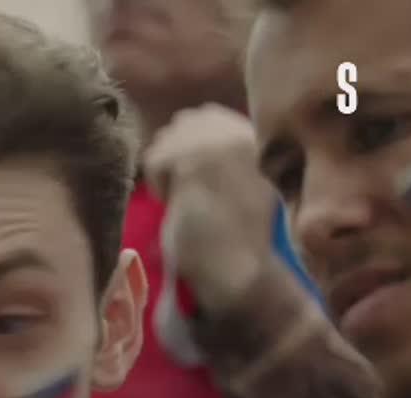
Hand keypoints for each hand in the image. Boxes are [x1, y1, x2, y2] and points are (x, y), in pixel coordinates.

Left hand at [143, 103, 276, 310]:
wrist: (243, 268)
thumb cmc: (240, 237)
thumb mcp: (240, 182)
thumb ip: (220, 154)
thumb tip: (184, 135)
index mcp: (256, 137)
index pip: (206, 115)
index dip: (191, 145)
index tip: (196, 179)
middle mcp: (240, 131)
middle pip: (185, 120)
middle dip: (176, 151)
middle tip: (185, 190)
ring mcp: (218, 142)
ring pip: (167, 137)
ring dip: (165, 166)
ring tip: (182, 197)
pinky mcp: (194, 159)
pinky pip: (155, 158)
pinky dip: (158, 183)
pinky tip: (174, 203)